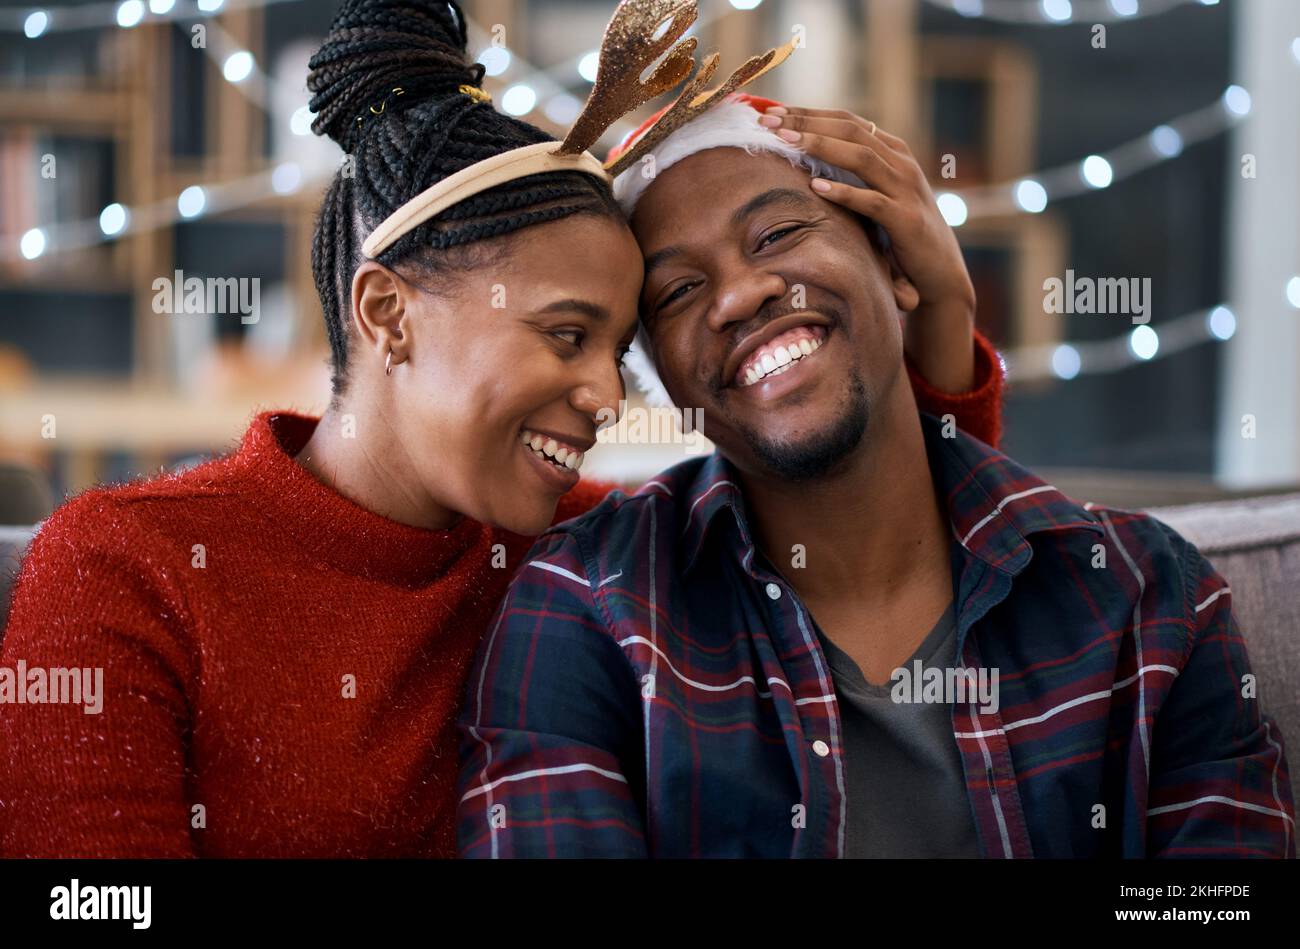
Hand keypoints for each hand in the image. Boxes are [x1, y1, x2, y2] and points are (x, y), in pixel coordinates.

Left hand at [758, 106, 976, 390]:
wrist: (941, 271)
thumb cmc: (902, 233)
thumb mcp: (880, 195)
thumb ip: (855, 175)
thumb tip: (808, 160)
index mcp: (894, 153)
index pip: (848, 122)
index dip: (810, 113)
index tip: (772, 111)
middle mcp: (902, 164)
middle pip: (851, 131)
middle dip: (808, 123)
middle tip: (769, 120)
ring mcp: (906, 190)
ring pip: (861, 158)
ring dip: (821, 146)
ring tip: (786, 143)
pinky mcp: (906, 221)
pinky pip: (872, 203)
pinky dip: (844, 193)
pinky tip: (816, 187)